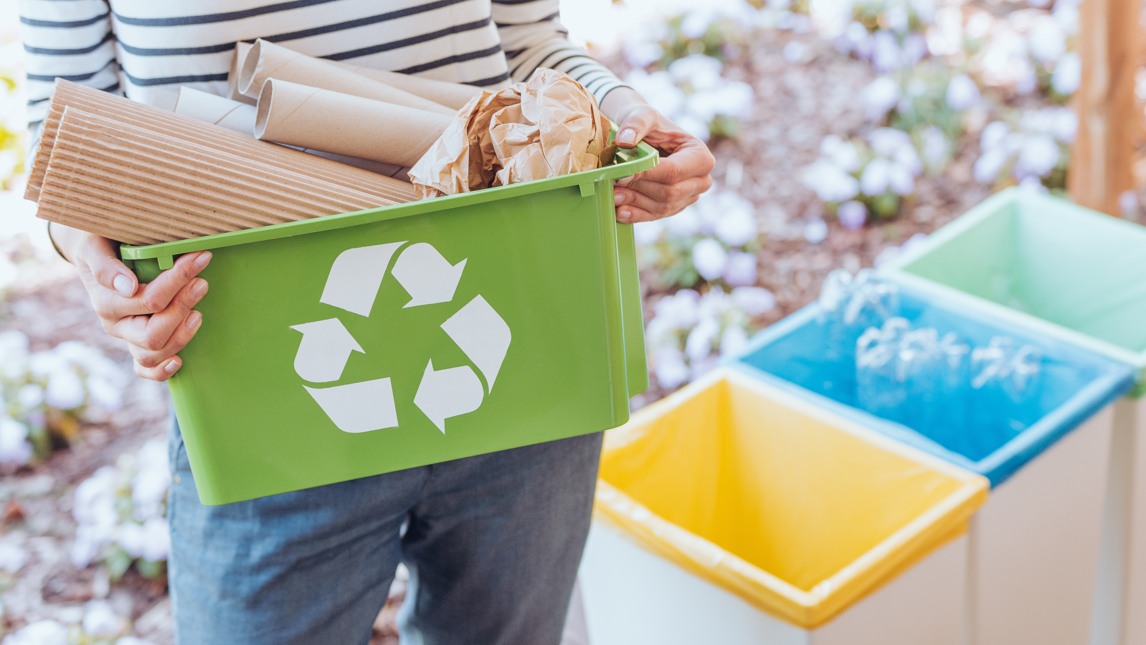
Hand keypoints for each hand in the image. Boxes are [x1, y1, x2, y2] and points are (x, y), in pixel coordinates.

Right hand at [53, 224, 211, 380]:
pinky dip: (161, 371)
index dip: (178, 280)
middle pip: (153, 334)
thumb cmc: (101, 244)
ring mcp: (127, 338)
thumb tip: (127, 287)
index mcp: (106, 302)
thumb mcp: (95, 245)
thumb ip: (105, 265)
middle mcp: (115, 325)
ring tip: (198, 313)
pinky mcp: (137, 345)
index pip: (149, 300)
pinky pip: (145, 370)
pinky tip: (179, 362)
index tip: (200, 258)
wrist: (96, 251)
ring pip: (153, 354)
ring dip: (181, 335)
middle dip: (182, 308)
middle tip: (201, 283)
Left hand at [601, 88, 714, 222]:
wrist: (645, 136)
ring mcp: (689, 196)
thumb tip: (625, 140)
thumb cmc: (648, 124)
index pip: (674, 172)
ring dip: (635, 203)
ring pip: (662, 207)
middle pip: (669, 193)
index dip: (647, 175)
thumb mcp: (643, 115)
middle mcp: (701, 180)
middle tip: (613, 184)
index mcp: (700, 156)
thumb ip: (635, 123)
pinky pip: (656, 216)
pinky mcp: (674, 207)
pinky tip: (620, 212)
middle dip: (639, 190)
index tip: (621, 174)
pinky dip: (637, 214)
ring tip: (612, 195)